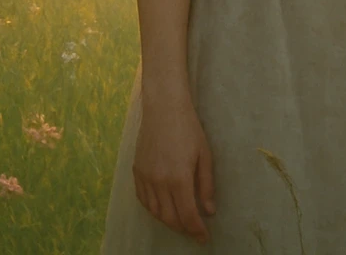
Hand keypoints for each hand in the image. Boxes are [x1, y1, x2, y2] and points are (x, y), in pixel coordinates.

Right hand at [133, 93, 214, 243]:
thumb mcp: (204, 155)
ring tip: (180, 222)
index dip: (196, 230)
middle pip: (170, 218)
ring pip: (155, 211)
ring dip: (168, 221)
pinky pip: (143, 199)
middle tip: (194, 232)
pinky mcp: (136, 171)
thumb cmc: (189, 129)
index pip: (187, 215)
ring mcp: (145, 177)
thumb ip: (206, 185)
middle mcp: (159, 182)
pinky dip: (153, 209)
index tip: (204, 238)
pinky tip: (162, 209)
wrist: (164, 107)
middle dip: (183, 229)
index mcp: (179, 178)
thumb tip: (209, 210)